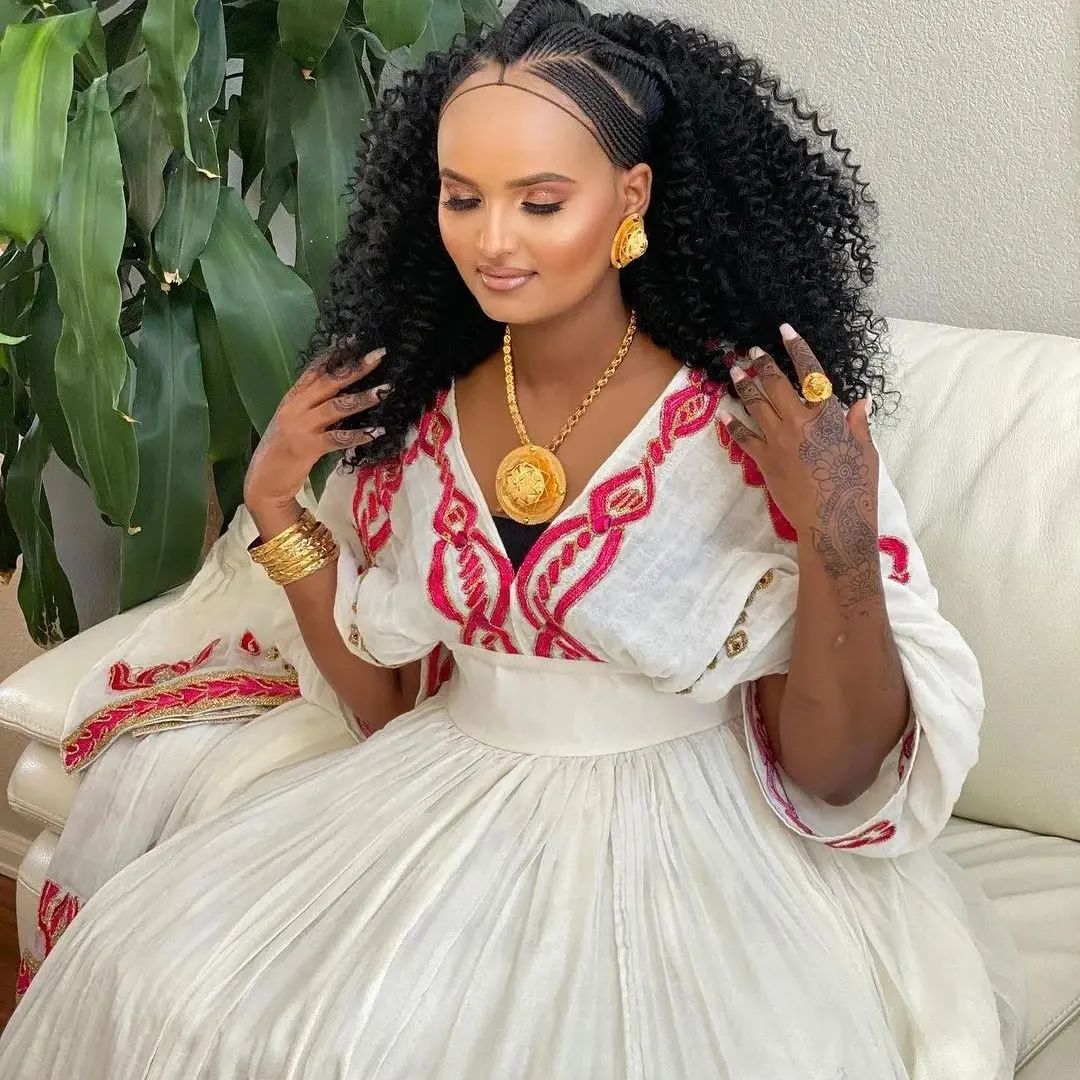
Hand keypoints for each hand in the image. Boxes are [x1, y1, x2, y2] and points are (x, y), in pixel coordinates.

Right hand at [243, 340, 389, 516]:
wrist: (264, 481)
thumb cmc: (284, 450)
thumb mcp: (296, 420)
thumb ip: (315, 404)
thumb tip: (347, 390)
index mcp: (293, 397)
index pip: (315, 368)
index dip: (335, 353)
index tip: (355, 339)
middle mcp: (296, 407)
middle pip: (330, 381)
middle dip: (356, 367)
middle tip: (379, 355)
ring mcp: (301, 426)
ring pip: (337, 406)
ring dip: (363, 398)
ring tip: (385, 391)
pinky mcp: (307, 447)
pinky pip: (338, 438)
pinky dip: (358, 434)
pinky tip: (377, 431)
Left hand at [721, 323, 879, 602]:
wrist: (832, 522)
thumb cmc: (855, 488)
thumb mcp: (866, 452)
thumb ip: (858, 424)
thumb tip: (862, 401)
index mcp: (826, 416)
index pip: (810, 373)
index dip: (797, 348)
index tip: (784, 331)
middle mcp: (798, 422)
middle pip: (776, 384)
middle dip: (762, 364)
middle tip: (751, 351)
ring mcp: (777, 441)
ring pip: (755, 405)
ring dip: (744, 386)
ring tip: (735, 371)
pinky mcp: (764, 461)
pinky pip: (744, 438)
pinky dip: (733, 425)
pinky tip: (723, 414)